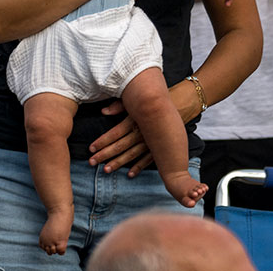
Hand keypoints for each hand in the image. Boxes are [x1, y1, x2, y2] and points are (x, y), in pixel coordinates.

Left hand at [87, 82, 203, 174]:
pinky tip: (130, 174)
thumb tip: (104, 111)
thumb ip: (119, 106)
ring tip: (106, 170)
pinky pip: (148, 159)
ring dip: (119, 163)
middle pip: (120, 146)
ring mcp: (151, 141)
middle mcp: (142, 132)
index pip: (114, 133)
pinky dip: (139, 167)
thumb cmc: (156, 99)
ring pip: (132, 155)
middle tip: (91, 162)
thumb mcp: (137, 99)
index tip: (91, 149)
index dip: (102, 141)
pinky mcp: (160, 146)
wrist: (181, 103)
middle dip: (105, 155)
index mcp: (135, 120)